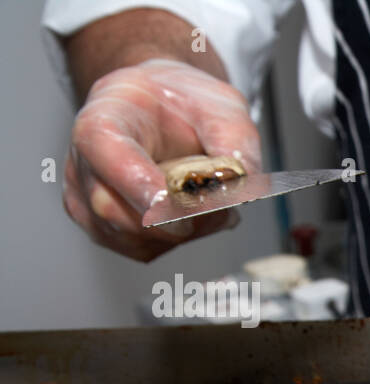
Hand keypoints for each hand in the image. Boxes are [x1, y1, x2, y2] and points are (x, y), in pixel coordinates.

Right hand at [63, 58, 261, 260]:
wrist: (164, 110)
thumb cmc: (183, 104)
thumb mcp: (221, 105)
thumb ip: (234, 140)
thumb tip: (241, 183)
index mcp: (105, 116)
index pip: (104, 150)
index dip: (136, 182)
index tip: (173, 204)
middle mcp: (85, 160)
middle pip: (113, 207)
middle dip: (174, 216)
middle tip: (218, 204)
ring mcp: (88, 198)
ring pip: (132, 237)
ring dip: (184, 230)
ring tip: (210, 203)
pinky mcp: (104, 229)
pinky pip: (144, 249)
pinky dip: (178, 240)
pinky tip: (195, 214)